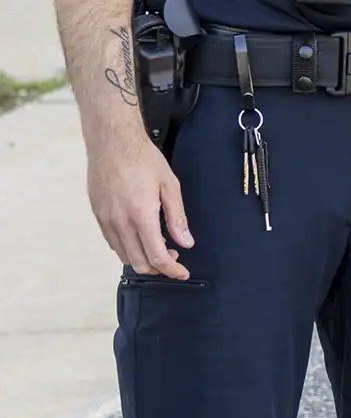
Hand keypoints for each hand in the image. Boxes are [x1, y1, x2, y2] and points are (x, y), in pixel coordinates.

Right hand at [87, 126, 192, 278]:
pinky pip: (112, 242)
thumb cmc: (144, 159)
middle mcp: (119, 223)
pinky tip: (141, 237)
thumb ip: (177, 217)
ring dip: (143, 259)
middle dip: (159, 267)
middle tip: (175, 257)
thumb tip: (186, 242)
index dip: (171, 270)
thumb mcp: (170, 185)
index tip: (183, 273)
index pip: (156, 256)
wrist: (112, 143)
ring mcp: (106, 221)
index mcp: (141, 216)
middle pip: (138, 262)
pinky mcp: (97, 216)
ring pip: (123, 255)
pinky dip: (128, 248)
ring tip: (161, 246)